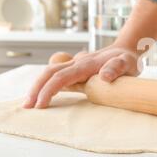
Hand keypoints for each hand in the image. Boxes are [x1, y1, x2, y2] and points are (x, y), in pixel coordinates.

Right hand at [23, 45, 140, 108]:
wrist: (127, 49)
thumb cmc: (127, 58)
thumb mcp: (128, 63)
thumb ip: (117, 68)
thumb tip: (104, 76)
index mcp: (86, 64)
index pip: (61, 76)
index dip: (49, 90)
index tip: (41, 104)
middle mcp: (77, 63)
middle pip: (49, 73)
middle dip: (36, 89)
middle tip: (28, 107)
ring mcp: (75, 65)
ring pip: (50, 72)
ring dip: (38, 86)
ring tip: (30, 104)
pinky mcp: (76, 69)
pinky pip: (56, 75)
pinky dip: (45, 84)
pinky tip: (41, 95)